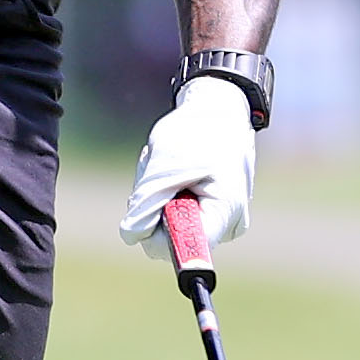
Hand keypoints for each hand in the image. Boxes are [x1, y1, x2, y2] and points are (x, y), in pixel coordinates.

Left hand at [119, 72, 256, 249]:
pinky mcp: (210, 214)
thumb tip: (132, 235)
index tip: (152, 208)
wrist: (219, 110)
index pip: (185, 249)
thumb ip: (147, 203)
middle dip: (156, 210)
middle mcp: (228, 223)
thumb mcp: (165, 163)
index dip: (159, 235)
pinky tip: (175, 174)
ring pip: (169, 228)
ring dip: (159, 200)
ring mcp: (221, 220)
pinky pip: (174, 217)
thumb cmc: (196, 131)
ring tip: (171, 169)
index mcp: (226, 211)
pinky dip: (166, 197)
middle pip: (173, 241)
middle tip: (163, 174)